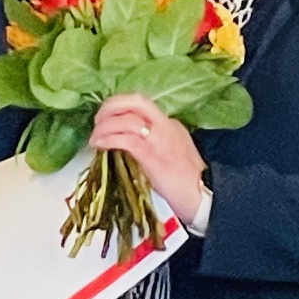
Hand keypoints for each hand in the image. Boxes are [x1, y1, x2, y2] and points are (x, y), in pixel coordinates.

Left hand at [90, 94, 208, 225]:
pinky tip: (100, 144)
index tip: (107, 116)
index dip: (120, 107)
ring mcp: (160, 140)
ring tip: (94, 137)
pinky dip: (109, 139)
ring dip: (105, 126)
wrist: (203, 197)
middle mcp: (166, 126)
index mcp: (171, 125)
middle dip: (112, 105)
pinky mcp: (153, 157)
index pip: (142, 105)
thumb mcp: (173, 153)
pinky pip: (126, 140)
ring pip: (127, 120)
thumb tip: (129, 143)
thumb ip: (155, 143)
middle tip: (98, 119)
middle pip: (136, 102)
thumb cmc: (188, 181)